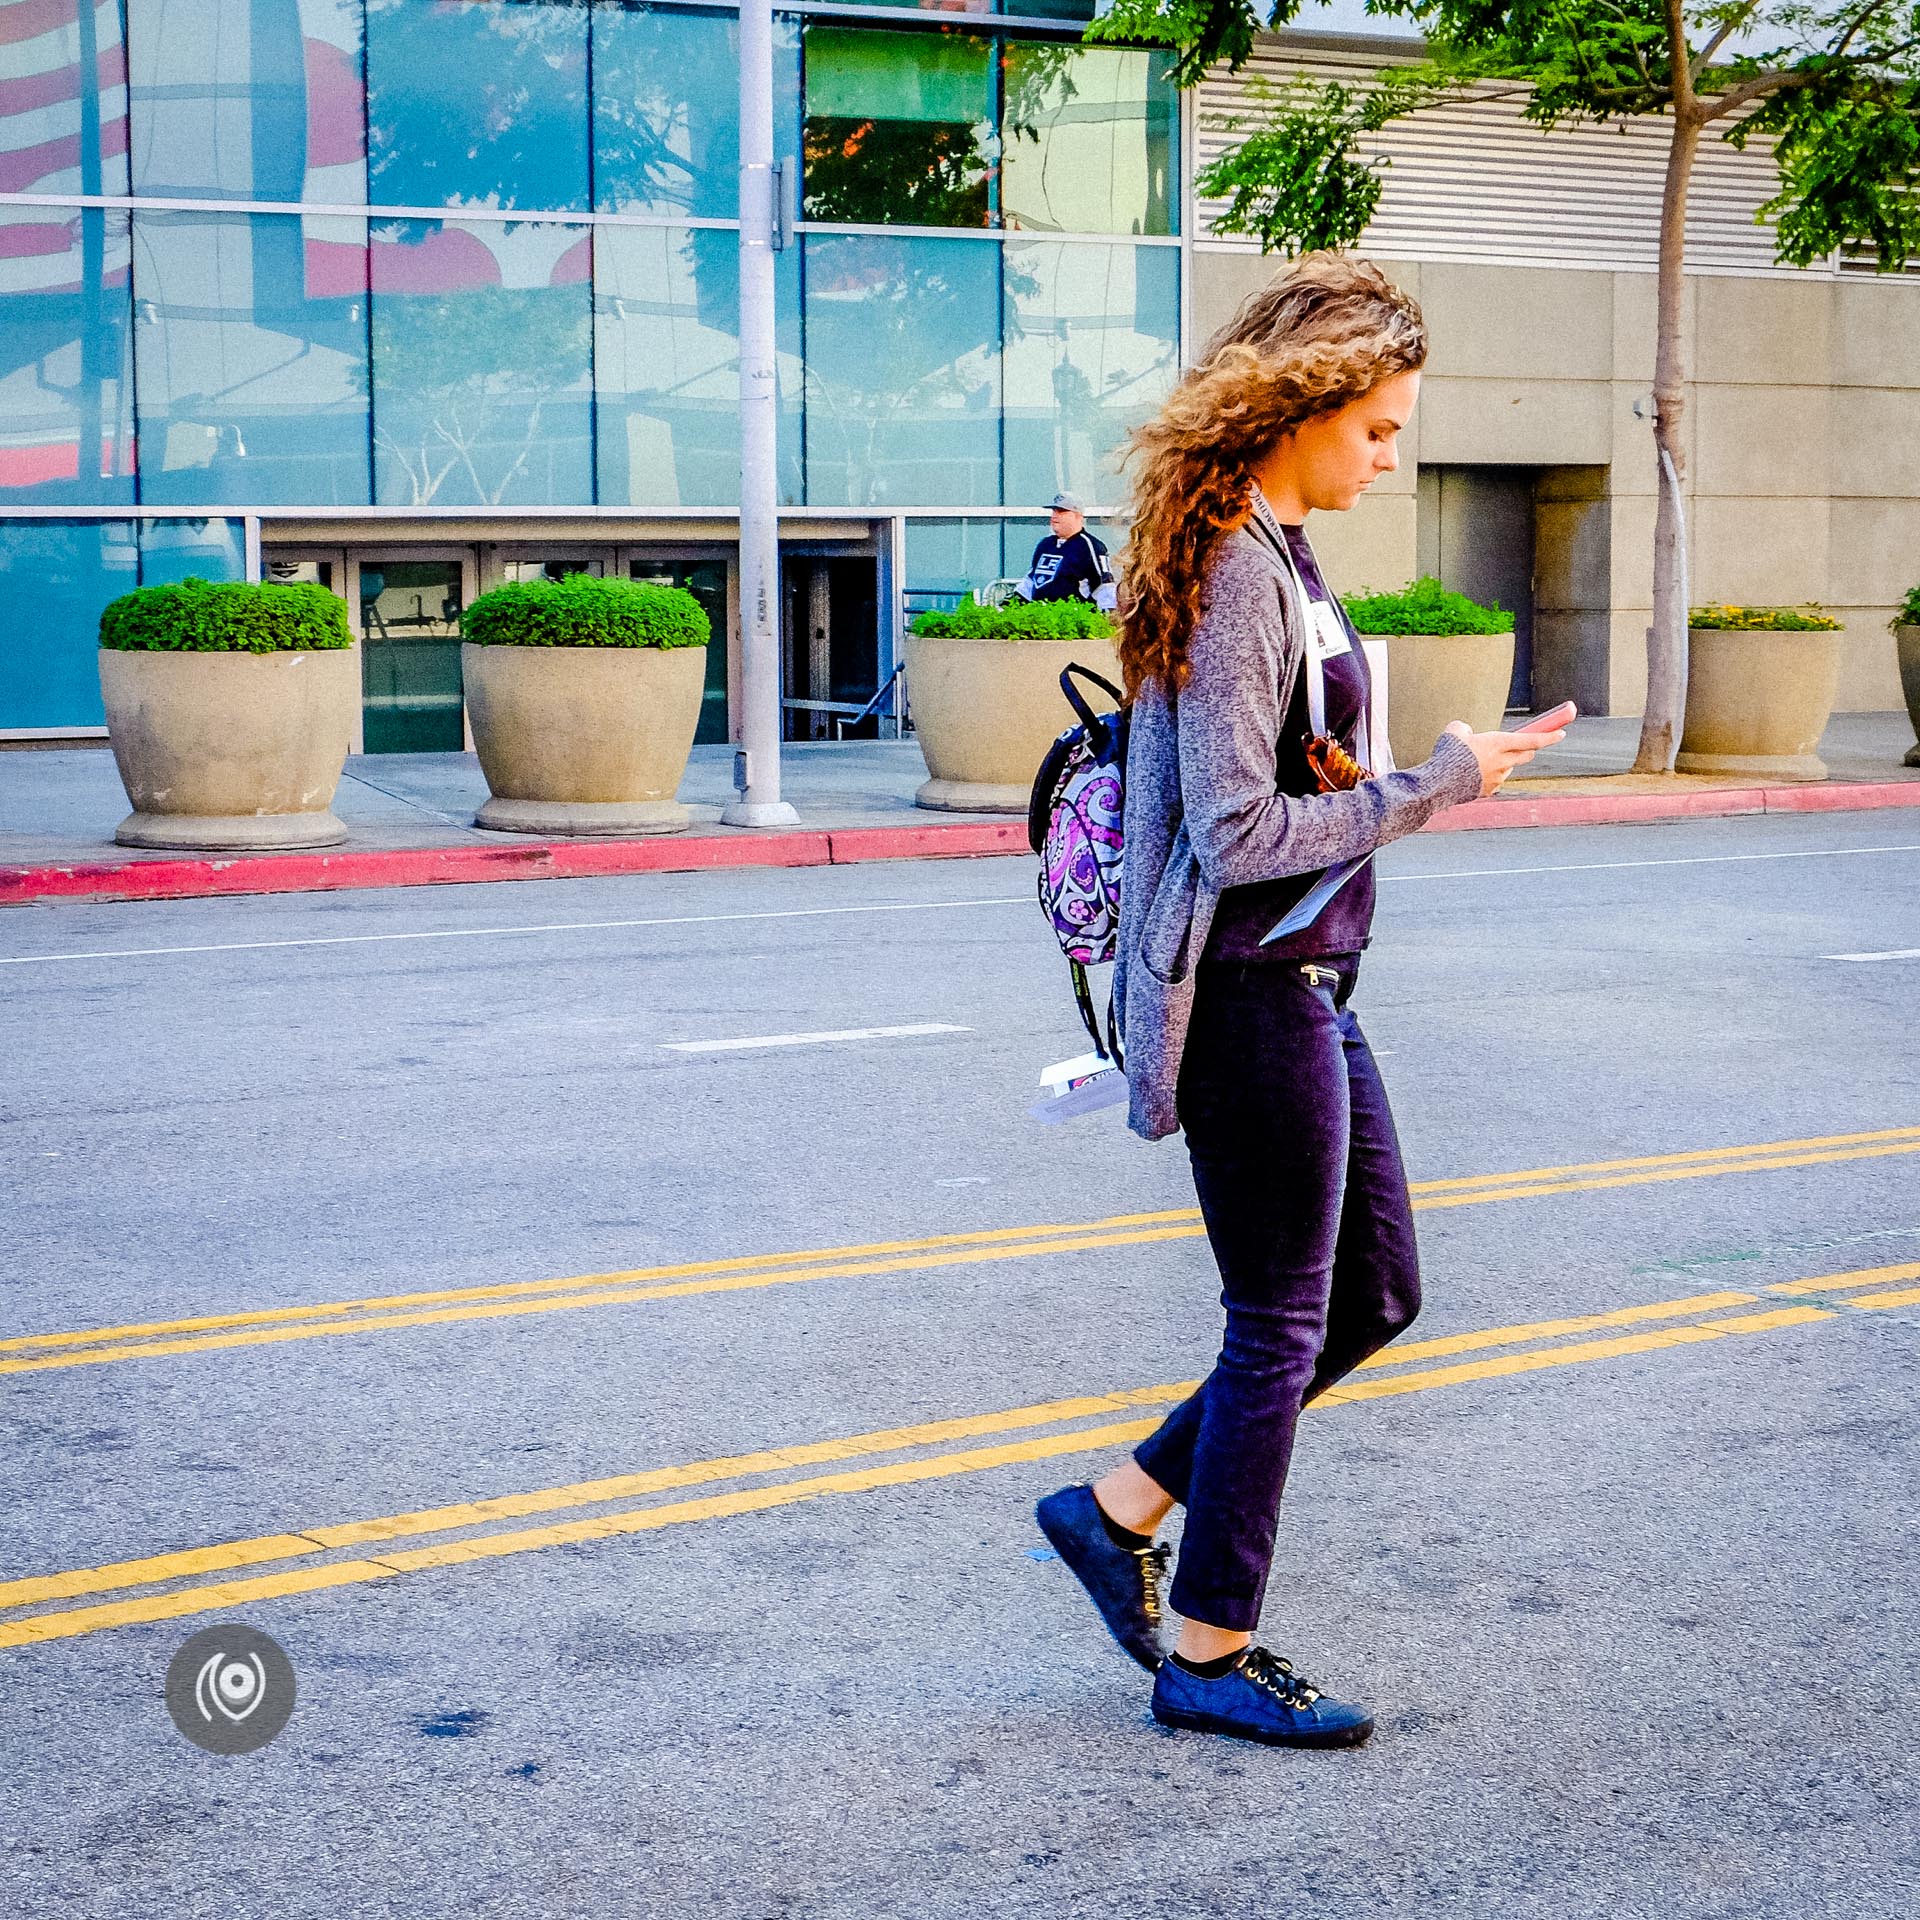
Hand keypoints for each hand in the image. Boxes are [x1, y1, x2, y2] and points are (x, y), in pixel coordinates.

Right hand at [1444, 719, 1564, 798]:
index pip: (1532, 739)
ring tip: (1479, 760)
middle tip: (1525, 745)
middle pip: (1526, 755)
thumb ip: (1465, 729)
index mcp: (1498, 743)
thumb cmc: (1447, 754)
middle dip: (1528, 749)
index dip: (1549, 736)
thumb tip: (1467, 733)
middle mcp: (1503, 761)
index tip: (1561, 732)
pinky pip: (1493, 782)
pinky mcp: (1488, 791)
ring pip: (1507, 768)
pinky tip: (1470, 775)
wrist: (1438, 783)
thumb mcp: (1455, 731)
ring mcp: (1497, 778)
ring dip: (1502, 763)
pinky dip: (1487, 777)